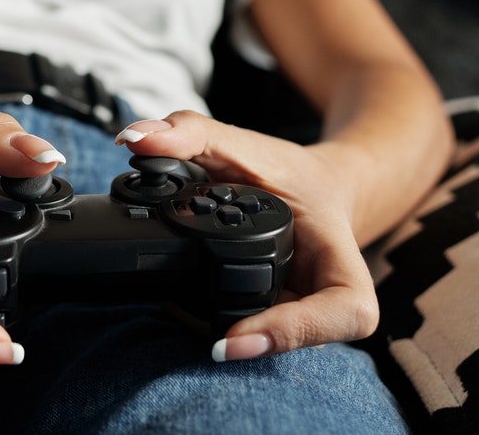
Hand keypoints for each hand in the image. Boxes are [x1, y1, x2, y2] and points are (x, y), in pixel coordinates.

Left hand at [116, 111, 379, 359]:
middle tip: (193, 326)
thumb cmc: (290, 174)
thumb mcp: (244, 145)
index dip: (293, 332)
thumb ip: (190, 134)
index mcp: (340, 262)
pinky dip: (211, 320)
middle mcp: (324, 298)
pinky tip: (183, 306)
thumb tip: (135, 138)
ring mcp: (297, 315)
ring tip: (181, 310)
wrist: (313, 190)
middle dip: (245, 338)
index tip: (235, 338)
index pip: (343, 311)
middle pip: (294, 338)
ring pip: (265, 344)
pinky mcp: (273, 319)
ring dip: (224, 333)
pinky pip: (245, 331)